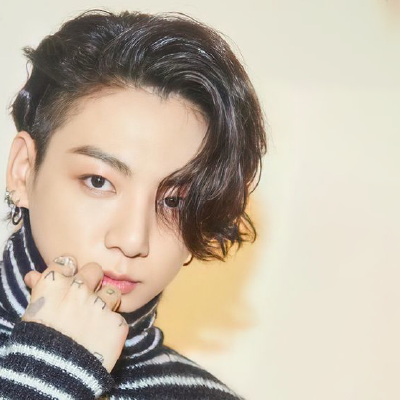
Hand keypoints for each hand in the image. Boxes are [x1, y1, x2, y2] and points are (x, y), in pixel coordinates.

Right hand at [22, 255, 128, 372]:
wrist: (54, 377)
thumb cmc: (37, 344)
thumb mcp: (34, 313)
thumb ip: (39, 289)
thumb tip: (34, 274)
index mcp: (54, 284)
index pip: (66, 261)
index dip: (69, 270)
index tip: (69, 279)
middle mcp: (79, 288)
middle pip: (94, 269)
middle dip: (92, 279)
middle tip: (87, 297)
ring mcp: (100, 304)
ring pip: (112, 291)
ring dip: (107, 302)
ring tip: (96, 320)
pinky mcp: (117, 322)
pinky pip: (118, 318)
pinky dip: (112, 327)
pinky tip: (101, 338)